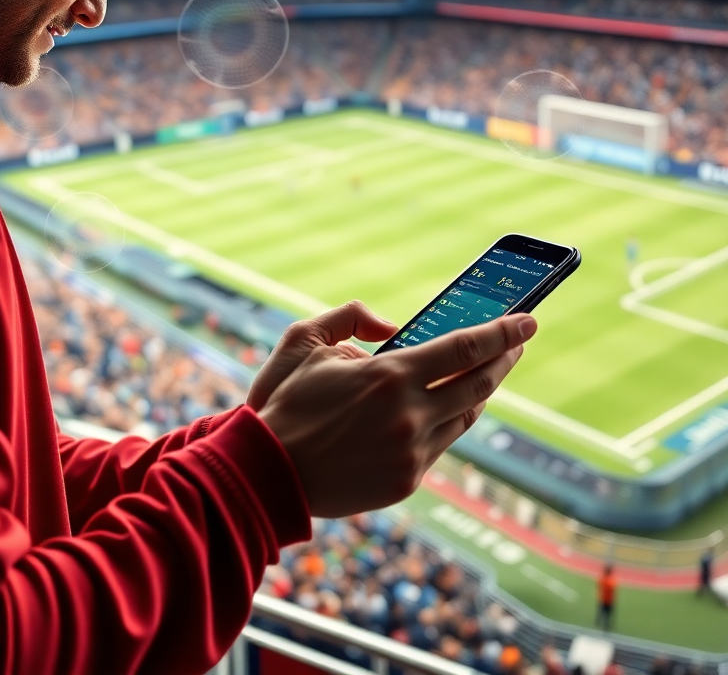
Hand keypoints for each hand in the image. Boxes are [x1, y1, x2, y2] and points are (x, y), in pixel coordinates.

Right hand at [258, 313, 536, 516]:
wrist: (268, 472)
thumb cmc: (287, 402)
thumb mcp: (305, 339)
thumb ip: (350, 317)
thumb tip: (391, 324)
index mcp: (389, 376)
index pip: (464, 348)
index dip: (502, 333)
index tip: (528, 320)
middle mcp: (409, 415)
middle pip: (479, 383)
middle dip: (505, 358)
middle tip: (518, 342)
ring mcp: (411, 453)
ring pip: (466, 416)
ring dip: (482, 391)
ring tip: (487, 372)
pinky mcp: (406, 481)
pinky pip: (441, 444)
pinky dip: (449, 420)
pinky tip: (449, 406)